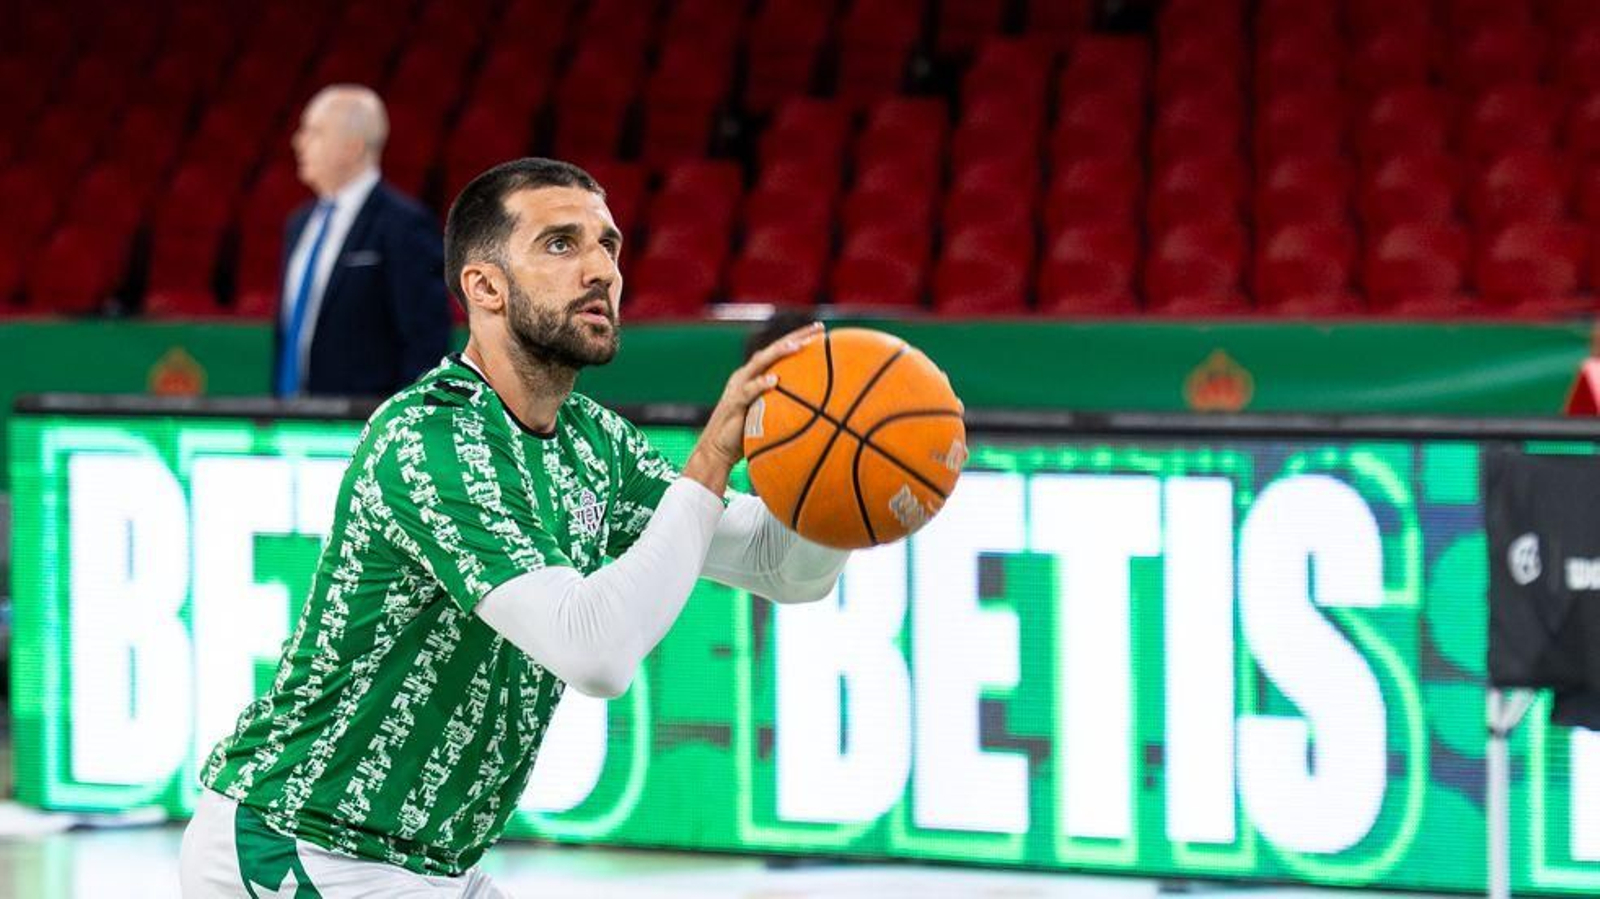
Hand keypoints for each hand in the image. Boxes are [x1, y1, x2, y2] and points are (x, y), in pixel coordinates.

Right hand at [682, 322, 823, 494]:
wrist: (717, 450)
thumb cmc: (746, 434)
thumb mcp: (768, 415)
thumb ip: (785, 405)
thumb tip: (818, 409)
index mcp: (755, 375)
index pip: (779, 351)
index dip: (799, 338)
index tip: (821, 330)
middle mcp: (747, 374)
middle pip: (773, 349)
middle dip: (795, 337)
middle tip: (818, 328)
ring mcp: (739, 386)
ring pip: (760, 363)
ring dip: (779, 353)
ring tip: (798, 346)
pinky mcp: (734, 403)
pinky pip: (748, 391)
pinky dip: (760, 384)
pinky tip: (774, 380)